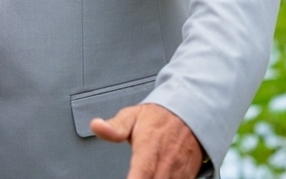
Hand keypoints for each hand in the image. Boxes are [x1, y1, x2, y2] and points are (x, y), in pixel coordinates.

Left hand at [91, 104, 205, 178]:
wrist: (189, 114)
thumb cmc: (158, 118)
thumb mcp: (132, 115)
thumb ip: (115, 126)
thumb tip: (96, 126)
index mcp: (149, 147)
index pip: (142, 172)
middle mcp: (165, 162)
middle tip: (132, 177)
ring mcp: (178, 172)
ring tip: (141, 177)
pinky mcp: (187, 177)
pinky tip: (155, 178)